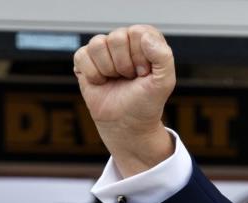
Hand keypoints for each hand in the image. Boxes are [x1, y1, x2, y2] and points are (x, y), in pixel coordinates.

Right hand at [73, 25, 176, 175]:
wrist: (128, 125)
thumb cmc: (147, 102)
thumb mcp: (165, 82)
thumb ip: (164, 57)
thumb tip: (145, 37)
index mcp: (145, 40)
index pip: (138, 33)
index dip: (141, 57)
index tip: (145, 74)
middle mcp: (124, 40)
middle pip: (117, 37)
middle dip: (124, 65)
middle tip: (130, 79)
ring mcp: (104, 49)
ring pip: (97, 44)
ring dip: (108, 69)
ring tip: (116, 80)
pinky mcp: (85, 60)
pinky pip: (82, 55)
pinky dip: (93, 75)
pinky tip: (101, 82)